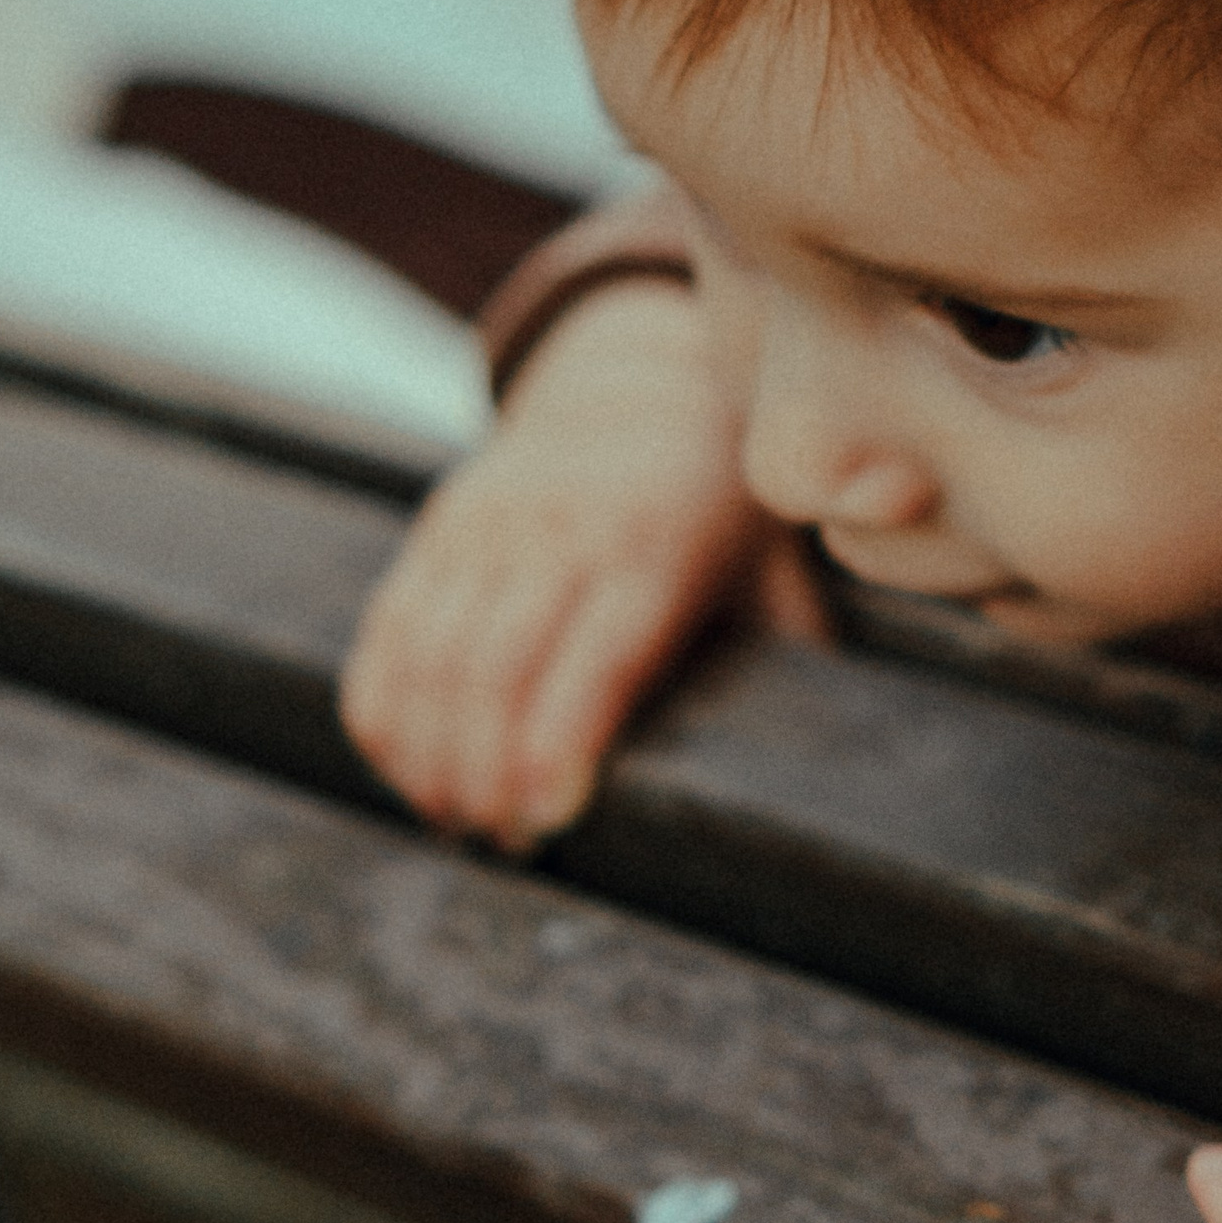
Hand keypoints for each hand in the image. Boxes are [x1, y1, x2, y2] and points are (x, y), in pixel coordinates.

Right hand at [340, 276, 812, 845]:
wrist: (646, 378)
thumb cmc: (724, 502)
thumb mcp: (771, 560)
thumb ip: (793, 644)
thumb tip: (840, 744)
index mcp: (655, 544)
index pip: (595, 657)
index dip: (558, 744)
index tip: (546, 821)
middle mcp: (561, 528)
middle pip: (496, 669)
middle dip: (485, 773)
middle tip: (503, 845)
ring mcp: (490, 523)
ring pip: (431, 654)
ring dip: (429, 754)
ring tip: (454, 820)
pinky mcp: (440, 526)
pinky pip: (388, 628)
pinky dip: (381, 707)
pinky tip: (403, 767)